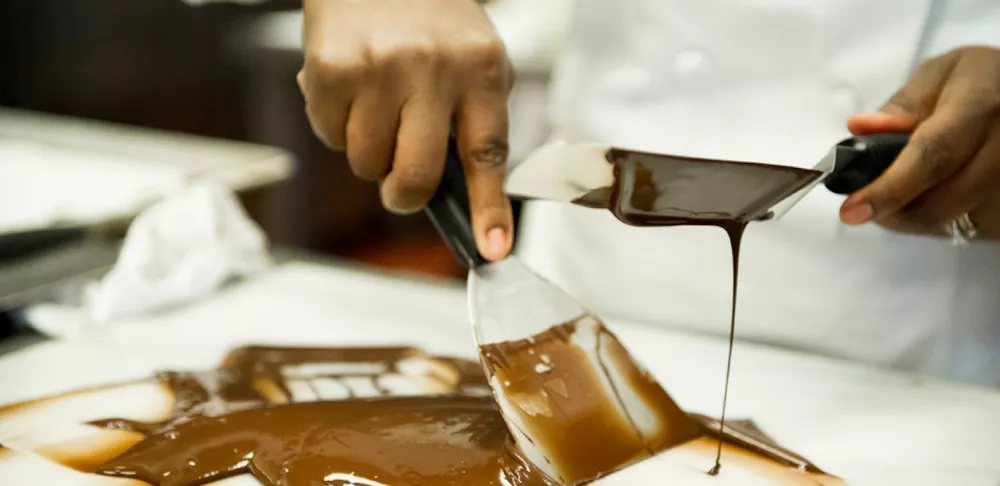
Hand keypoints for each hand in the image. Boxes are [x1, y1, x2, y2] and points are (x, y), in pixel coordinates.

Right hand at [298, 0, 514, 259]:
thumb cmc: (431, 18)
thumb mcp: (475, 58)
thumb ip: (475, 119)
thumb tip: (465, 196)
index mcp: (479, 67)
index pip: (487, 153)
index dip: (489, 208)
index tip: (491, 248)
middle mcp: (430, 68)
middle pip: (416, 174)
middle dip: (405, 195)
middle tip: (401, 188)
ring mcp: (377, 70)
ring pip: (366, 162)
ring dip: (369, 151)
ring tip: (377, 105)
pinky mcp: (330, 69)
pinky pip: (328, 136)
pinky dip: (337, 125)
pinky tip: (351, 89)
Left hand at [844, 46, 999, 239]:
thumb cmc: (981, 82)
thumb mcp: (942, 75)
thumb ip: (902, 106)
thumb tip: (861, 129)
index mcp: (981, 107)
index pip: (932, 156)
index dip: (889, 188)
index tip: (851, 211)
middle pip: (941, 202)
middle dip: (892, 211)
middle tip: (865, 205)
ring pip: (954, 224)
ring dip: (916, 218)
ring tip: (903, 193)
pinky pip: (974, 230)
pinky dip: (945, 222)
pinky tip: (938, 197)